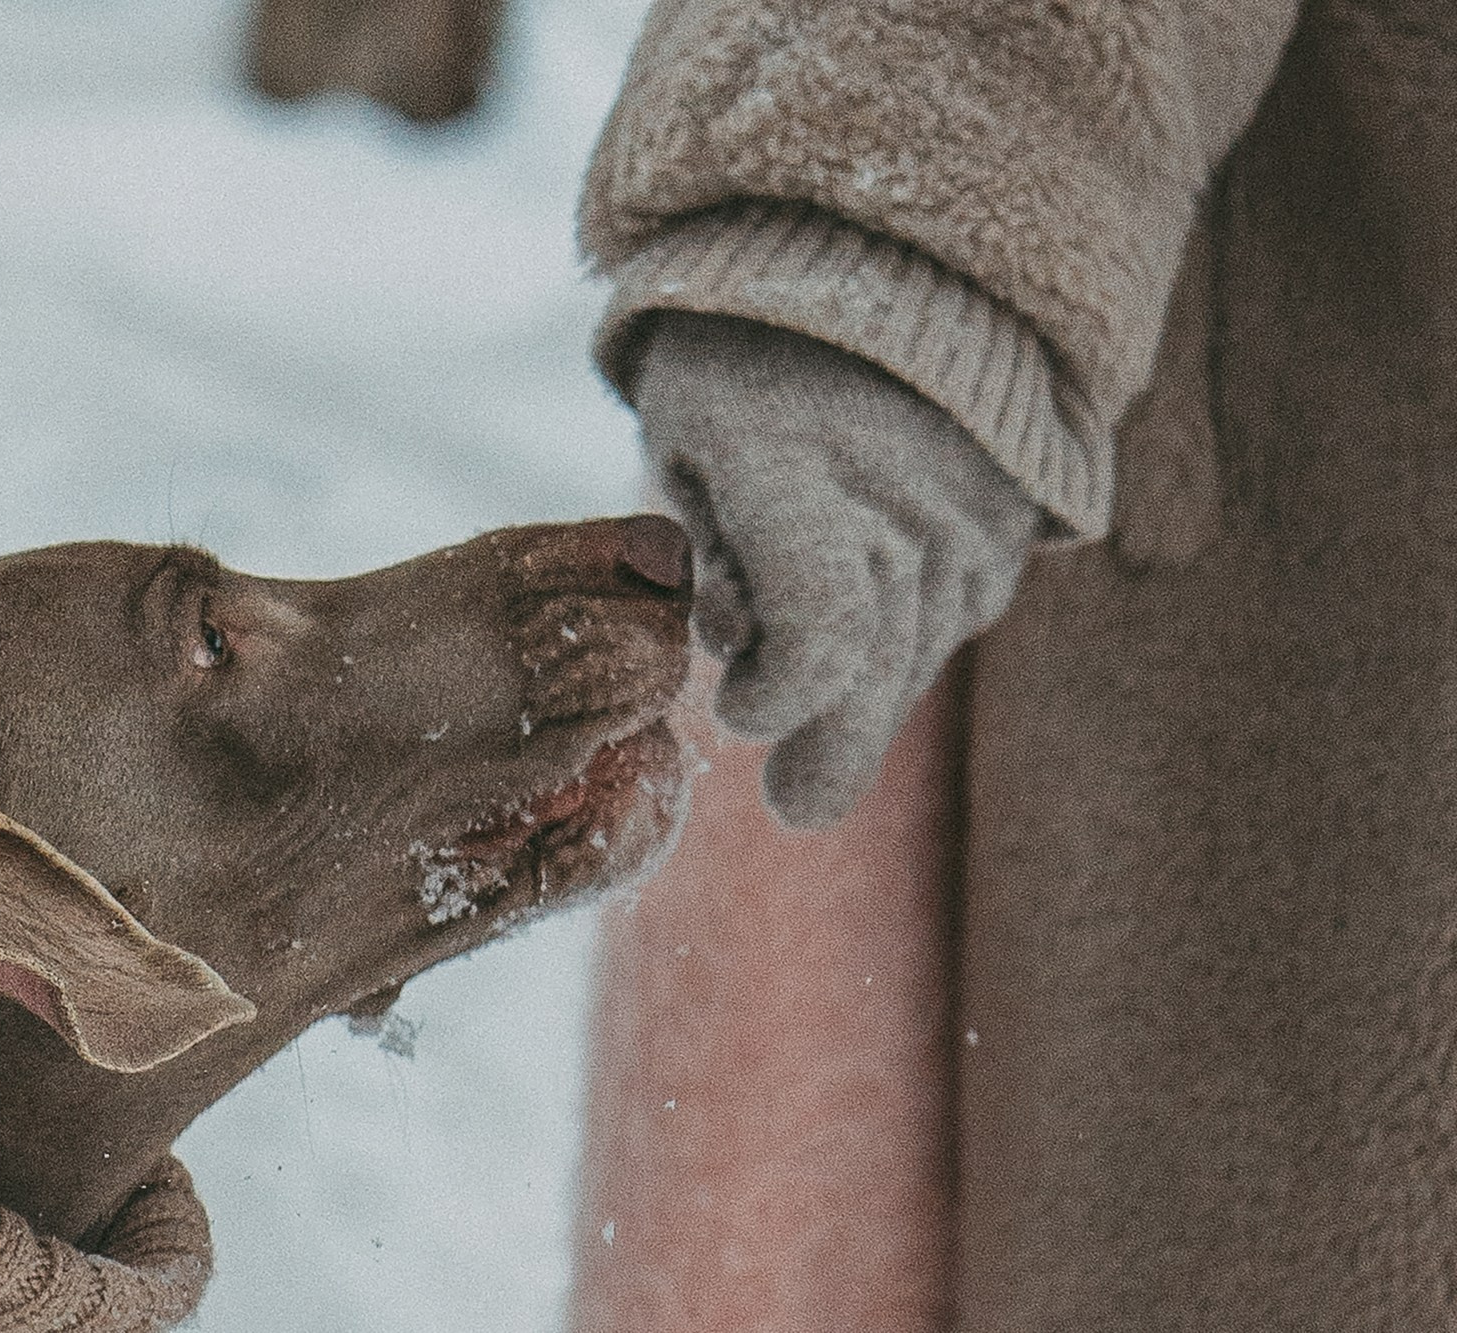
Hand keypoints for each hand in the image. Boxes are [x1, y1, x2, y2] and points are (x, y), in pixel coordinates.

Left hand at [636, 313, 1041, 825]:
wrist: (890, 254)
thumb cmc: (745, 346)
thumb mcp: (686, 431)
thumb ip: (706, 548)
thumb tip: (737, 648)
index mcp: (800, 472)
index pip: (819, 637)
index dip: (777, 699)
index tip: (734, 712)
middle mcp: (906, 507)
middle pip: (876, 677)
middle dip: (827, 750)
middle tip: (796, 802)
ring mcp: (973, 521)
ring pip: (917, 659)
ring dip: (862, 696)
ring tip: (812, 692)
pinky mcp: (1011, 529)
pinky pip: (954, 622)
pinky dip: (902, 645)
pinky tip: (865, 628)